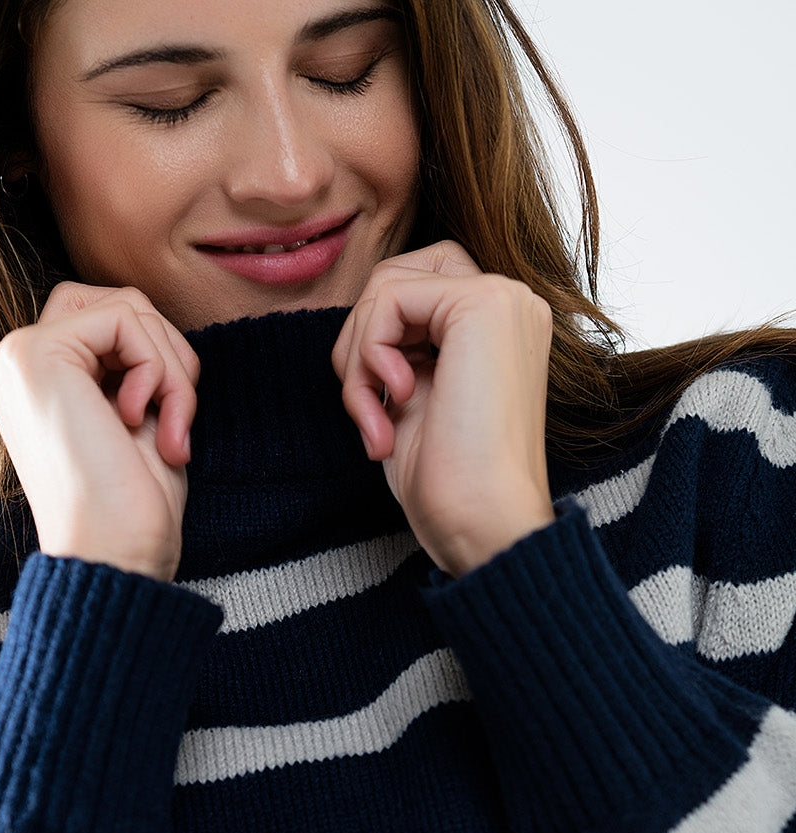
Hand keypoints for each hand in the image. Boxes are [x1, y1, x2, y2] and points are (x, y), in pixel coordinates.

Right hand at [0, 282, 199, 581]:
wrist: (114, 555)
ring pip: (127, 305)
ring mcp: (19, 356)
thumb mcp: (141, 419)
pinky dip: (158, 368)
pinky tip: (140, 421)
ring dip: (172, 368)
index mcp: (37, 382)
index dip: (160, 358)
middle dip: (169, 351)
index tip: (173, 424)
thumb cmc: (133, 506)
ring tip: (169, 430)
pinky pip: (125, 318)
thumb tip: (159, 324)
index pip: (110, 321)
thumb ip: (137, 364)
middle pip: (117, 302)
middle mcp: (16, 364)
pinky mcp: (36, 354)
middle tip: (180, 419)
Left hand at [332, 242, 555, 575]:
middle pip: (397, 278)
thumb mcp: (412, 402)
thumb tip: (356, 320)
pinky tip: (395, 401)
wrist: (482, 521)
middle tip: (365, 410)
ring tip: (375, 420)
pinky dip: (369, 353)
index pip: (413, 291)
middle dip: (359, 341)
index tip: (377, 409)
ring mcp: (503, 299)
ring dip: (358, 359)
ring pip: (386, 286)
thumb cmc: (447, 483)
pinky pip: (389, 298)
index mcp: (499, 330)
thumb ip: (395, 350)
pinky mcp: (483, 304)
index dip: (374, 342)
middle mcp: (511, 305)